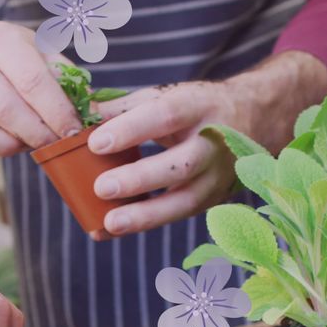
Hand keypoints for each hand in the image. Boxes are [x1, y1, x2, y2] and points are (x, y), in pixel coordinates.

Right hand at [0, 22, 82, 155]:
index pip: (32, 81)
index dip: (57, 111)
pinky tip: (4, 136)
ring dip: (16, 142)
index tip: (75, 131)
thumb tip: (98, 114)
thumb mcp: (41, 57)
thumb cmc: (12, 63)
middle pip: (8, 109)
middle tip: (59, 144)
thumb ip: (68, 81)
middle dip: (40, 133)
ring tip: (31, 137)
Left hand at [87, 51, 326, 238]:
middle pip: (180, 165)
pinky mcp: (212, 201)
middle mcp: (213, 143)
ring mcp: (217, 177)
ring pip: (184, 201)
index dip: (131, 130)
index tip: (96, 142)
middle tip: (101, 188)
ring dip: (145, 215)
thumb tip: (76, 117)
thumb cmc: (192, 108)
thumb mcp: (164, 96)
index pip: (165, 116)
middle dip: (139, 179)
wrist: (251, 119)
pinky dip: (143, 224)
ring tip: (110, 223)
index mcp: (197, 106)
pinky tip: (111, 229)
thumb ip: (121, 108)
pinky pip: (176, 216)